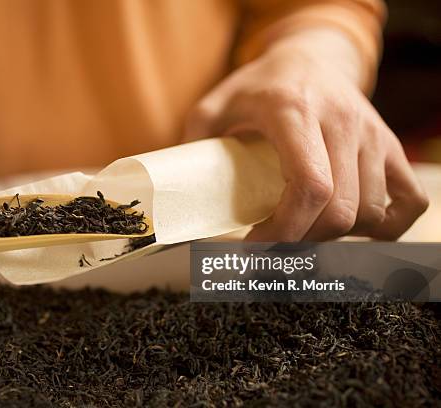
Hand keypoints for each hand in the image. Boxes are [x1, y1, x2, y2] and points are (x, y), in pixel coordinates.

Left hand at [184, 33, 427, 241]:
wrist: (311, 58)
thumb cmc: (259, 87)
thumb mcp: (215, 105)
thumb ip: (194, 145)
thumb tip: (175, 198)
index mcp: (294, 112)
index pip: (309, 187)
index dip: (284, 231)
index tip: (252, 246)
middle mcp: (343, 123)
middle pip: (340, 211)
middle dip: (301, 242)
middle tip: (271, 243)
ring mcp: (374, 136)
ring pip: (371, 214)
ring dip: (332, 238)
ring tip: (301, 230)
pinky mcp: (392, 148)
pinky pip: (407, 204)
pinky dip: (381, 227)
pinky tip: (347, 224)